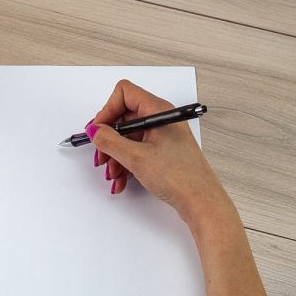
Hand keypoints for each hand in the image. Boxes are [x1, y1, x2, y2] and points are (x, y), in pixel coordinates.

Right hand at [87, 80, 231, 225]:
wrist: (200, 201)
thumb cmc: (180, 177)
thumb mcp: (136, 157)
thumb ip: (110, 141)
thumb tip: (95, 131)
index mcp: (158, 111)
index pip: (124, 94)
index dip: (107, 110)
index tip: (98, 131)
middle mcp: (161, 120)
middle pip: (123, 118)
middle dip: (109, 139)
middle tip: (101, 156)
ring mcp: (162, 136)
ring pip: (128, 138)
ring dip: (115, 156)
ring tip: (113, 174)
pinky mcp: (162, 151)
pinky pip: (136, 151)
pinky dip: (125, 164)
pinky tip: (121, 181)